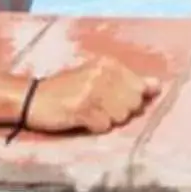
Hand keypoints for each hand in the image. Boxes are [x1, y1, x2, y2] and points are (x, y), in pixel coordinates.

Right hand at [26, 59, 158, 134]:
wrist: (32, 98)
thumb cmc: (66, 89)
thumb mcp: (97, 77)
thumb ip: (128, 81)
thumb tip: (158, 86)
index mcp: (109, 64)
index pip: (140, 87)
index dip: (130, 99)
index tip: (114, 101)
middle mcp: (103, 74)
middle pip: (133, 104)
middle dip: (120, 111)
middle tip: (98, 107)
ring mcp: (93, 91)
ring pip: (120, 117)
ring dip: (107, 120)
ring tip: (89, 112)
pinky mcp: (82, 109)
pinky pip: (103, 127)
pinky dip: (94, 127)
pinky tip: (81, 120)